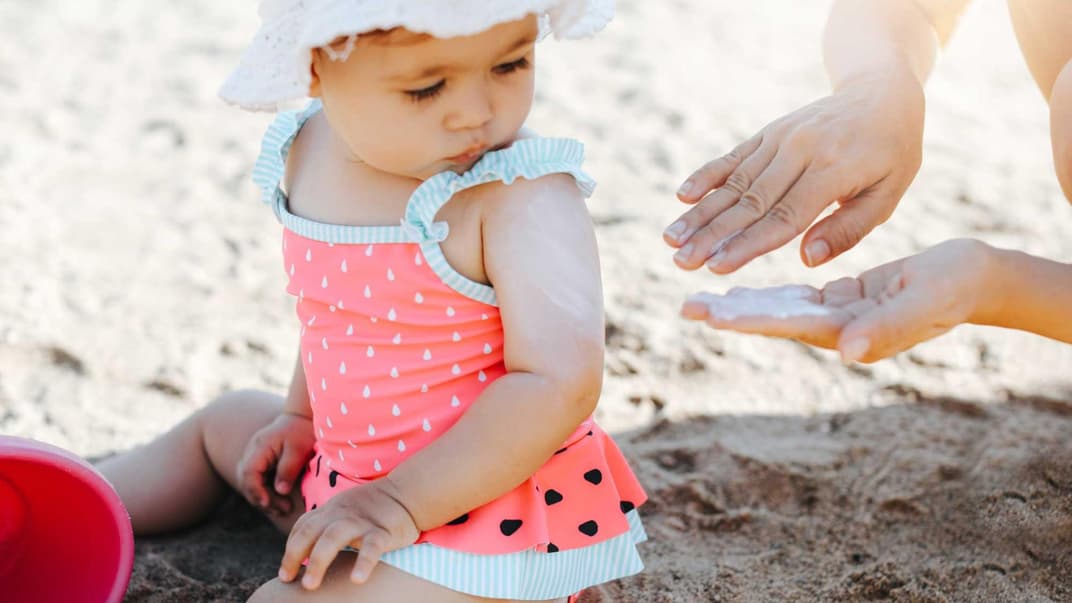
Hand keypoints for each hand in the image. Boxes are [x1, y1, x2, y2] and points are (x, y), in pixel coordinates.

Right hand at [236, 412, 314, 516]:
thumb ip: (288, 468)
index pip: (248, 472)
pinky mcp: (260, 464)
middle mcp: (252, 453)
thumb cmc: (301, 432)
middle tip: (283, 510)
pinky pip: (258, 482)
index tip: (267, 503)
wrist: (301, 419)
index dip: (255, 490)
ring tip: (284, 510)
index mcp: (259, 447)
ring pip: (251, 484)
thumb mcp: (298, 449)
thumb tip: (281, 491)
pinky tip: (281, 504)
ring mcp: (254, 458)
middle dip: (262, 499)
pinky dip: (267, 494)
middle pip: (246, 482)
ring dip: (264, 499)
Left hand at [277, 478, 419, 589]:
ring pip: (333, 538)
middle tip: (287, 579)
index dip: (290, 549)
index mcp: (331, 510)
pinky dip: (363, 562)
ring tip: (311, 585)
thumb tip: (304, 552)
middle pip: (310, 532)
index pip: (303, 527)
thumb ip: (325, 525)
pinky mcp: (383, 532)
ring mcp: (361, 522)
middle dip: (294, 555)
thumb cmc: (373, 507)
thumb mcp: (344, 510)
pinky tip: (356, 579)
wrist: (408, 492)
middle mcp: (341, 514)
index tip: (285, 574)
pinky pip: (372, 548)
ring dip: (318, 560)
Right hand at [665, 70, 924, 272]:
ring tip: (671, 239)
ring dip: (700, 213)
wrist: (880, 91)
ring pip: (734, 182)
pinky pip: (732, 157)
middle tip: (681, 262)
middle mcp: (802, 150)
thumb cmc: (890, 153)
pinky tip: (681, 195)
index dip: (748, 244)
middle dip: (712, 235)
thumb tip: (806, 259)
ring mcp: (781, 138)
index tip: (717, 267)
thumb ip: (849, 229)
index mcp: (835, 170)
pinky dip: (705, 176)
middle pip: (750, 202)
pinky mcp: (768, 132)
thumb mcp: (889, 193)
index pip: (785, 216)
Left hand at [681, 239, 997, 362]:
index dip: (749, 320)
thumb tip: (849, 350)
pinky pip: (794, 296)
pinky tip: (740, 287)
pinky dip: (766, 291)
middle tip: (687, 308)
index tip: (713, 316)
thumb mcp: (923, 305)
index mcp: (849, 332)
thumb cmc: (953, 290)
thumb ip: (889, 328)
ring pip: (777, 310)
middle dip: (730, 315)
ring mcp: (836, 316)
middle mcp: (835, 330)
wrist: (974, 280)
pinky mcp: (840, 299)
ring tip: (701, 299)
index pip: (788, 326)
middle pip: (772, 322)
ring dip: (740, 305)